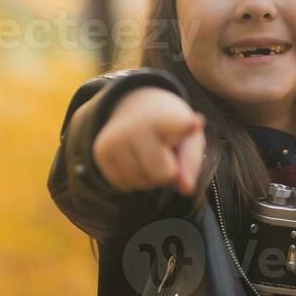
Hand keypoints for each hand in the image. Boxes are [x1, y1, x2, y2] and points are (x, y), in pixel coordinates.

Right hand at [91, 87, 205, 195]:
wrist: (135, 107)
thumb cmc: (170, 129)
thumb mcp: (189, 138)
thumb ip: (191, 163)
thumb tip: (185, 188)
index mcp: (165, 119)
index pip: (177, 126)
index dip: (187, 126)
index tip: (195, 122)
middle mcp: (135, 127)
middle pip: (163, 175)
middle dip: (168, 172)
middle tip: (164, 151)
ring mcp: (114, 140)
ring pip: (142, 184)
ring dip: (150, 177)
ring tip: (148, 153)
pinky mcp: (101, 154)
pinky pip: (125, 186)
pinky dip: (134, 179)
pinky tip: (135, 159)